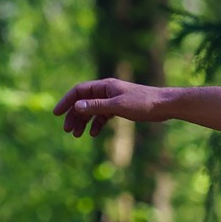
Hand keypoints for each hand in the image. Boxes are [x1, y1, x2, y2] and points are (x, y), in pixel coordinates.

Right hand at [55, 75, 171, 139]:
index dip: (66, 102)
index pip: (79, 91)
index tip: (57, 114)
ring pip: (92, 110)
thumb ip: (97, 106)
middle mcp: (107, 91)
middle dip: (74, 116)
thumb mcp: (117, 106)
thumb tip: (76, 106)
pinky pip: (103, 115)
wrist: (164, 105)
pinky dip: (97, 124)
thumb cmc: (143, 103)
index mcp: (104, 86)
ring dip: (84, 122)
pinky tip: (94, 134)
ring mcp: (113, 99)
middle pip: (83, 102)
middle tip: (67, 131)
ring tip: (77, 135)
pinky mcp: (120, 108)